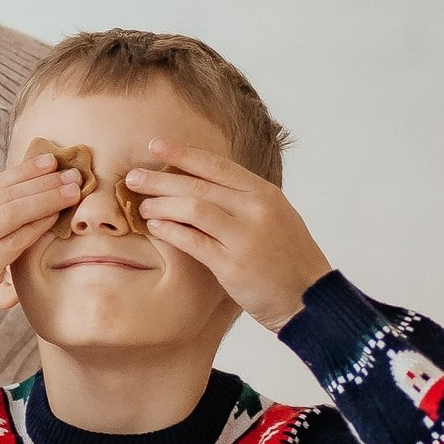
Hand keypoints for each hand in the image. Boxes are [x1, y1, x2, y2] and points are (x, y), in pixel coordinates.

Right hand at [0, 154, 87, 355]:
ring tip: (73, 190)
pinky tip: (57, 218)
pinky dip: (39, 226)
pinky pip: (15, 239)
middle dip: (40, 179)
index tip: (49, 161)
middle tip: (71, 171)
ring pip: (11, 210)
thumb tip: (25, 211)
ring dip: (46, 197)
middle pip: (2, 192)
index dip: (22, 172)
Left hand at [124, 140, 331, 329]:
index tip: (155, 145)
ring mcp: (245, 237)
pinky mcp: (233, 265)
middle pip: (198, 185)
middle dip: (160, 179)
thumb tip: (199, 183)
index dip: (183, 153)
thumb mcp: (275, 217)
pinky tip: (154, 227)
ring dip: (161, 205)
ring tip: (142, 207)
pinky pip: (192, 241)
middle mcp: (256, 210)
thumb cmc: (288, 258)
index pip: (217, 165)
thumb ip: (242, 200)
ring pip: (192, 209)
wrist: (311, 299)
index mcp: (265, 194)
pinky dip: (170, 231)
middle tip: (133, 177)